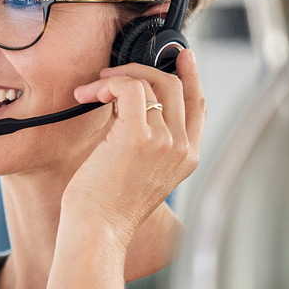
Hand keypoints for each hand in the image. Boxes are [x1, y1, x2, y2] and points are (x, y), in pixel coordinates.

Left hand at [61, 49, 205, 249]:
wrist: (99, 232)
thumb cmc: (107, 209)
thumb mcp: (139, 173)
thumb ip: (146, 142)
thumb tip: (126, 105)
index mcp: (187, 158)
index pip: (199, 105)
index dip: (191, 76)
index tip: (180, 56)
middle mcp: (182, 148)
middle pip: (176, 86)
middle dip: (142, 70)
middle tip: (111, 73)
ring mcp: (164, 140)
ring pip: (151, 82)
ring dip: (116, 78)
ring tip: (90, 90)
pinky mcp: (138, 135)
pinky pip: (130, 87)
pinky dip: (108, 83)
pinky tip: (90, 94)